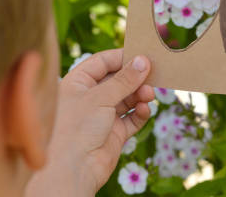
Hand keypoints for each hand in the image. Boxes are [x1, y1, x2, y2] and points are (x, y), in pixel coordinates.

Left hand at [25, 49, 153, 196]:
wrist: (72, 170)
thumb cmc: (76, 127)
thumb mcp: (100, 97)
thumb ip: (124, 79)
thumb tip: (143, 61)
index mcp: (78, 82)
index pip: (102, 62)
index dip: (122, 57)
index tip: (142, 55)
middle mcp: (90, 97)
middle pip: (118, 79)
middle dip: (135, 77)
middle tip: (153, 74)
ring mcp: (102, 115)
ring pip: (127, 98)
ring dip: (140, 94)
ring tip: (150, 94)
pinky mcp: (114, 132)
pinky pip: (132, 117)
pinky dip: (140, 112)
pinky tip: (145, 109)